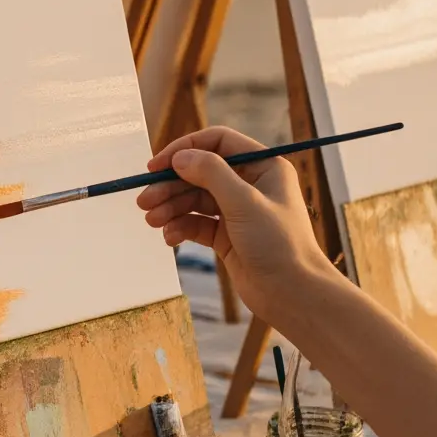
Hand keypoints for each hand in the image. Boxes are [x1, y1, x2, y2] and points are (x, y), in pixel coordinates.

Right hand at [137, 125, 332, 328]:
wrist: (292, 294)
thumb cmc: (279, 244)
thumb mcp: (244, 202)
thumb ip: (211, 174)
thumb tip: (179, 157)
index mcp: (263, 166)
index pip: (218, 143)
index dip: (186, 149)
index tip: (157, 165)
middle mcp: (250, 184)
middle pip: (201, 173)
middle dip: (171, 186)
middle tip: (144, 200)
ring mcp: (238, 211)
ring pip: (195, 200)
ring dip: (171, 208)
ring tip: (152, 221)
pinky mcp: (228, 236)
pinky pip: (197, 224)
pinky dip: (181, 227)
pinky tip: (169, 237)